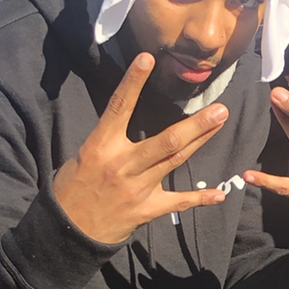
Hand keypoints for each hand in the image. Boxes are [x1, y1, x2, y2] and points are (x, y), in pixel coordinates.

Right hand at [53, 53, 227, 244]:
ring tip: (219, 122)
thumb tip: (129, 120)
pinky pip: (178, 202)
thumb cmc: (73, 187)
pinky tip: (219, 194)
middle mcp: (123, 165)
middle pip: (166, 140)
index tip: (147, 58)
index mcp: (101, 146)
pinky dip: (199, 198)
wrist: (68, 230)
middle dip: (195, 124)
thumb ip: (110, 139)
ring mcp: (137, 188)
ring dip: (201, 141)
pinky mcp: (146, 210)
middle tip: (219, 109)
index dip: (133, 82)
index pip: (120, 107)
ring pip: (175, 160)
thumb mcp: (84, 155)